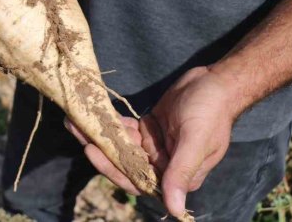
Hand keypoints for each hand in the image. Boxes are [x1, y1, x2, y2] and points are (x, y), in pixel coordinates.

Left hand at [65, 66, 239, 217]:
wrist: (217, 83)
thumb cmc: (211, 112)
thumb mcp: (196, 141)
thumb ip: (181, 173)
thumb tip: (174, 209)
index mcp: (175, 175)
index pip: (137, 181)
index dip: (112, 170)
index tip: (91, 151)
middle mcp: (162, 165)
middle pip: (123, 163)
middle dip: (98, 149)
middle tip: (75, 130)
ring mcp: (153, 146)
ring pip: (120, 145)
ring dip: (99, 133)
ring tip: (74, 119)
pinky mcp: (147, 129)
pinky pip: (124, 129)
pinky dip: (109, 122)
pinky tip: (93, 112)